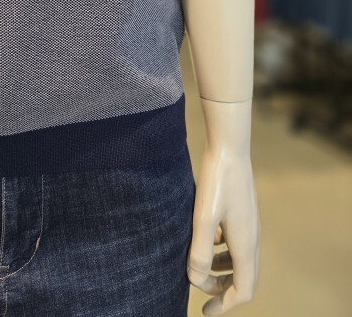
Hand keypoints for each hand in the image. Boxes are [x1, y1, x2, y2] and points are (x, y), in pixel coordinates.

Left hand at [187, 147, 260, 313]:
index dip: (225, 304)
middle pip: (244, 276)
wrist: (228, 147)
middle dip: (223, 289)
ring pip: (240, 259)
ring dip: (222, 270)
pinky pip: (236, 242)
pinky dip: (222, 251)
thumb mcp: (203, 218)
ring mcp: (249, 224)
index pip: (244, 289)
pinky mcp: (242, 211)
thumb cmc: (216, 182)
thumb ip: (200, 251)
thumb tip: (195, 280)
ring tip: (199, 269)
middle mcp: (252, 238)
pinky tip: (205, 241)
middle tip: (200, 293)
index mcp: (246, 245)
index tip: (205, 311)